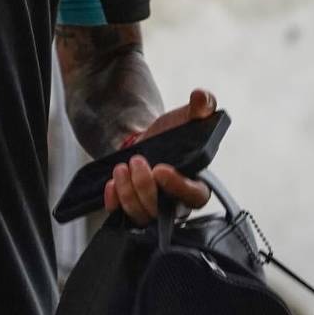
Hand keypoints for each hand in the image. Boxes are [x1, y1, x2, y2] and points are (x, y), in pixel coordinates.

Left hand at [103, 88, 216, 225]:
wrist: (144, 143)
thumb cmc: (170, 134)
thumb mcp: (185, 117)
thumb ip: (201, 106)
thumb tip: (202, 97)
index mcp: (195, 183)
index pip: (196, 196)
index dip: (180, 188)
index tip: (161, 169)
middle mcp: (176, 203)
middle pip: (164, 211)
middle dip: (146, 187)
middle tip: (136, 161)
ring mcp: (154, 209)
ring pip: (142, 216)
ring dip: (128, 193)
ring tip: (121, 167)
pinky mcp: (133, 210)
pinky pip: (122, 217)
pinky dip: (115, 202)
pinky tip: (111, 184)